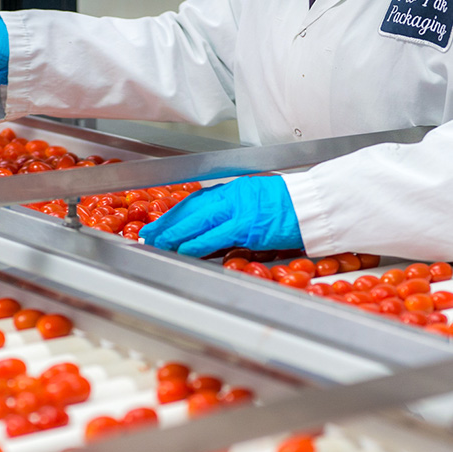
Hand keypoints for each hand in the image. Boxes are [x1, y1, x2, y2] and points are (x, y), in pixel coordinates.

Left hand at [140, 175, 302, 256]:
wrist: (316, 204)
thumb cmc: (293, 206)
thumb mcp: (258, 201)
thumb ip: (235, 211)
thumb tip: (215, 227)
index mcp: (234, 189)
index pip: (196, 201)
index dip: (176, 213)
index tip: (161, 222)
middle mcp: (232, 195)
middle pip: (190, 209)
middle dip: (167, 223)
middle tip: (148, 234)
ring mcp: (238, 209)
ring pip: (196, 221)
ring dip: (174, 234)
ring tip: (157, 243)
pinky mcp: (246, 225)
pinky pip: (214, 235)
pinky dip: (196, 243)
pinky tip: (182, 249)